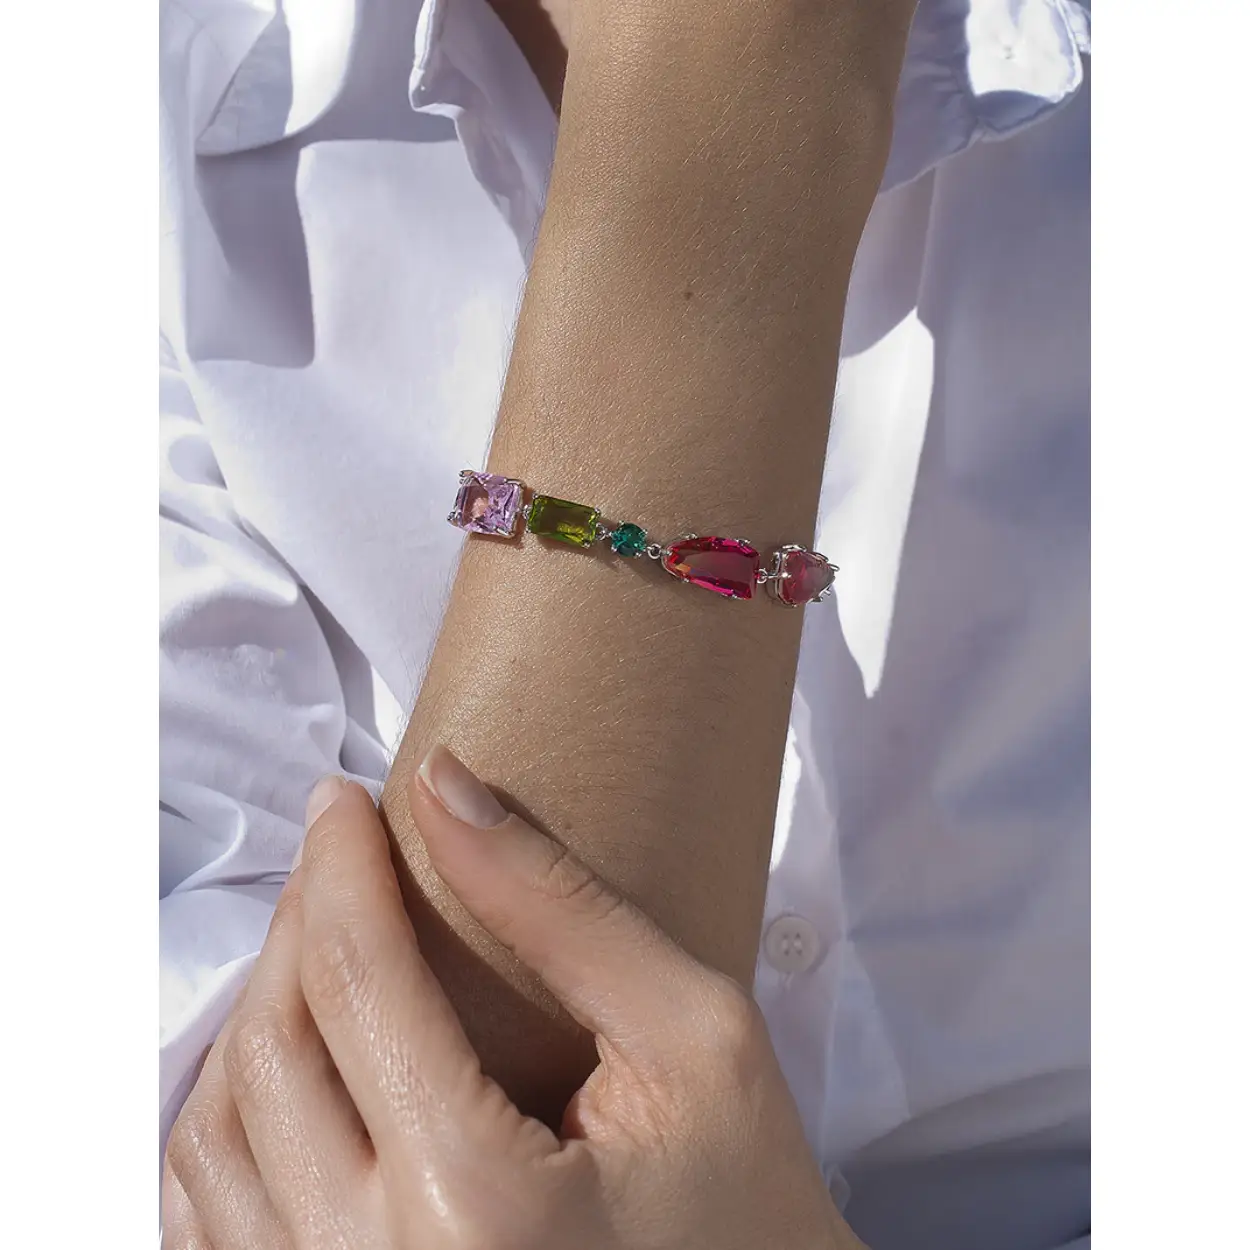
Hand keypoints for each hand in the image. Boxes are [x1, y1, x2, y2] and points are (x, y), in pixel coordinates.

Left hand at [163, 746, 862, 1248]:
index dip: (342, 865)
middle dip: (297, 924)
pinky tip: (301, 1058)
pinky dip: (234, 1117)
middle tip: (339, 857)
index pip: (360, 983)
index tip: (344, 799)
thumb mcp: (694, 1040)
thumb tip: (446, 788)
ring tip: (321, 944)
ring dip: (255, 1013)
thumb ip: (562, 911)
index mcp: (476, 1208)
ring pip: (212, 1140)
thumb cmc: (749, 1205)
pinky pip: (212, 1220)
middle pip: (272, 1052)